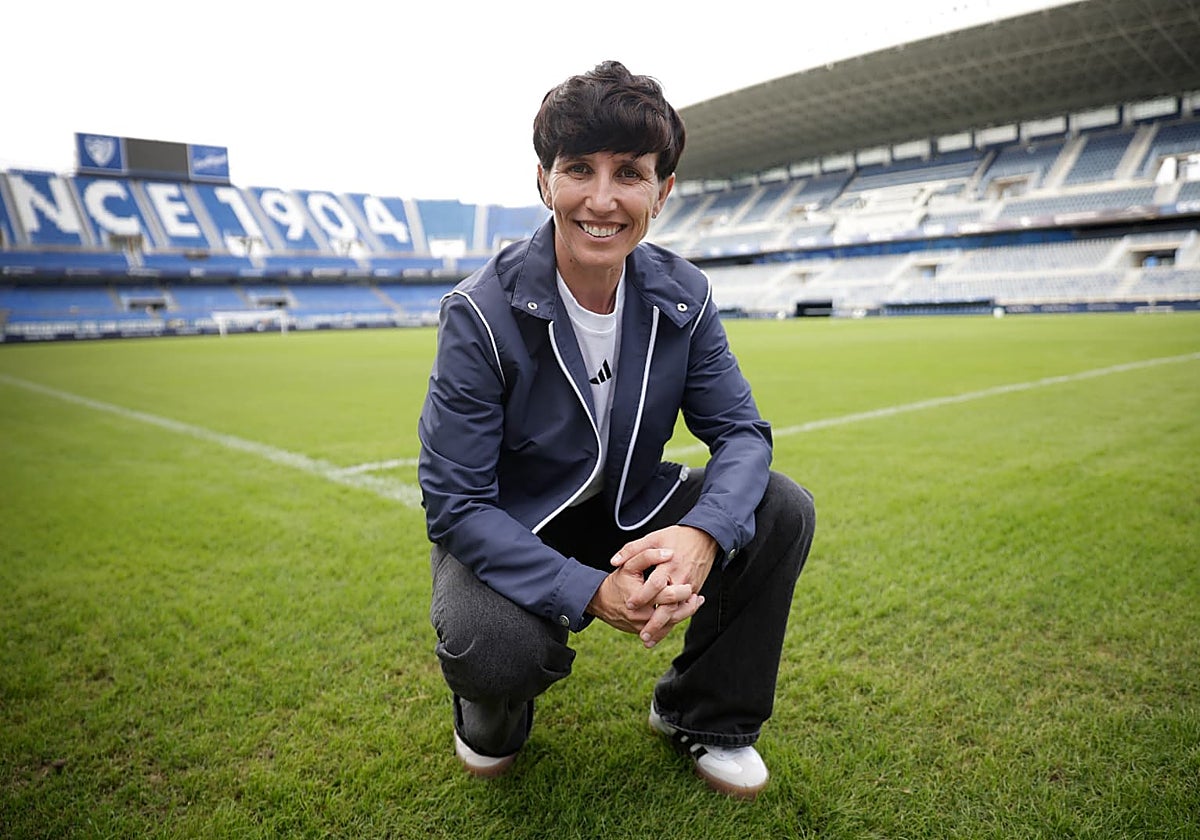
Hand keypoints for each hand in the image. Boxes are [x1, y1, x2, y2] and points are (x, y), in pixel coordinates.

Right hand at [586, 553, 698, 641]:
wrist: (600, 601)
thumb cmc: (618, 581)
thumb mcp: (629, 565)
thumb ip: (648, 556)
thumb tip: (668, 553)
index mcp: (640, 597)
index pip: (666, 595)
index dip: (681, 589)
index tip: (690, 582)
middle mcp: (641, 615)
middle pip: (672, 612)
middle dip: (687, 603)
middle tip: (694, 592)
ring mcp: (642, 626)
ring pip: (670, 623)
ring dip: (686, 612)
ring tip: (697, 601)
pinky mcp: (643, 631)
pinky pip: (664, 628)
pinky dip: (676, 619)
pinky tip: (687, 609)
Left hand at [610, 525, 717, 647]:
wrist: (704, 537)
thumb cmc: (676, 537)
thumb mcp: (653, 537)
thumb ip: (632, 549)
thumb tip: (613, 562)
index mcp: (670, 564)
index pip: (656, 583)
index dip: (643, 595)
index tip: (630, 605)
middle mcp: (681, 577)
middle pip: (669, 604)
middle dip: (656, 622)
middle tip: (641, 635)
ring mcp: (690, 585)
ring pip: (677, 612)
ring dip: (664, 627)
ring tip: (649, 640)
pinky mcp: (695, 590)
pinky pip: (684, 609)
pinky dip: (673, 622)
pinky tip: (662, 632)